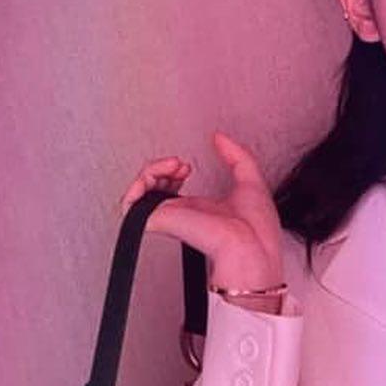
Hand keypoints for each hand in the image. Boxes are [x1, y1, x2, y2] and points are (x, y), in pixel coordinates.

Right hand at [115, 130, 284, 286]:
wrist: (250, 246)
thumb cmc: (254, 230)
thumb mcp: (250, 180)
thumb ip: (236, 156)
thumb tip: (219, 138)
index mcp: (197, 210)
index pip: (170, 187)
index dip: (172, 170)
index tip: (188, 166)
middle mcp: (180, 215)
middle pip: (151, 187)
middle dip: (160, 167)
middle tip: (180, 164)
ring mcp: (169, 217)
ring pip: (138, 191)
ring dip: (151, 169)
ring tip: (174, 165)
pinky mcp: (160, 220)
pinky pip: (130, 203)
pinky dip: (138, 182)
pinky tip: (162, 173)